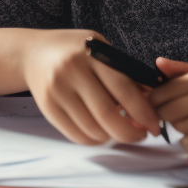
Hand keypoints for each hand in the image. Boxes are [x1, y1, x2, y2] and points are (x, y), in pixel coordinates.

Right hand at [19, 30, 161, 144]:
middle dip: (130, 132)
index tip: (155, 124)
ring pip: (93, 129)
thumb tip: (151, 100)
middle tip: (140, 135)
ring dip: (112, 137)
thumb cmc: (74, 50)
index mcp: (90, 54)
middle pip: (107, 114)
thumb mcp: (99, 48)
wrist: (32, 52)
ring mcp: (56, 90)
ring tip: (119, 130)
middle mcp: (71, 71)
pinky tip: (101, 131)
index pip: (123, 88)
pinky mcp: (47, 107)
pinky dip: (94, 139)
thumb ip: (123, 71)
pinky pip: (76, 135)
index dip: (143, 111)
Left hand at [150, 58, 187, 152]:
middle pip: (174, 109)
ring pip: (184, 127)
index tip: (153, 100)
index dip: (156, 96)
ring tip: (184, 122)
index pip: (172, 87)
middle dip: (163, 114)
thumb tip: (157, 65)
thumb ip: (186, 70)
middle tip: (164, 114)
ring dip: (178, 128)